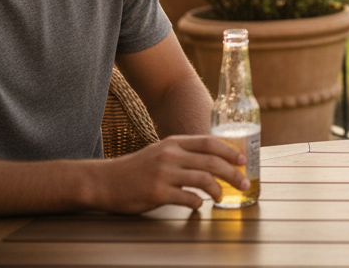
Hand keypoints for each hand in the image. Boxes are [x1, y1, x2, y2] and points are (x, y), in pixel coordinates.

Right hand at [88, 135, 248, 213]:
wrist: (104, 181)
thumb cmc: (136, 168)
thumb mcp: (161, 151)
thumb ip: (184, 152)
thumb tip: (214, 159)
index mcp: (174, 142)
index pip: (210, 143)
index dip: (230, 151)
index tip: (243, 160)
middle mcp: (171, 155)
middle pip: (212, 162)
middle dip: (233, 174)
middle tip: (244, 183)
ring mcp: (163, 174)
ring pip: (204, 180)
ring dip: (218, 191)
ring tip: (221, 198)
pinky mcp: (157, 193)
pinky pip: (188, 198)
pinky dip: (199, 203)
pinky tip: (199, 206)